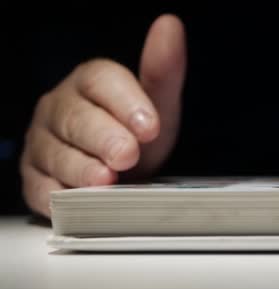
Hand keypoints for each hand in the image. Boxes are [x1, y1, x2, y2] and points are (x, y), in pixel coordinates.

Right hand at [20, 14, 186, 216]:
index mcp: (91, 84)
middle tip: (127, 154)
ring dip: (81, 169)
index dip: (125, 102)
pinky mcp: (35, 179)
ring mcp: (43, 144)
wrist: (123, 172)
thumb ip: (163, 71)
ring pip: (55, 153)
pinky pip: (41, 188)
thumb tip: (170, 24)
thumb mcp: (158, 104)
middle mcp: (60, 108)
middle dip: (103, 137)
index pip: (101, 80)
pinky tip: (78, 201)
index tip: (150, 127)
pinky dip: (59, 197)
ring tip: (105, 181)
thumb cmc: (137, 134)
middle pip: (75, 117)